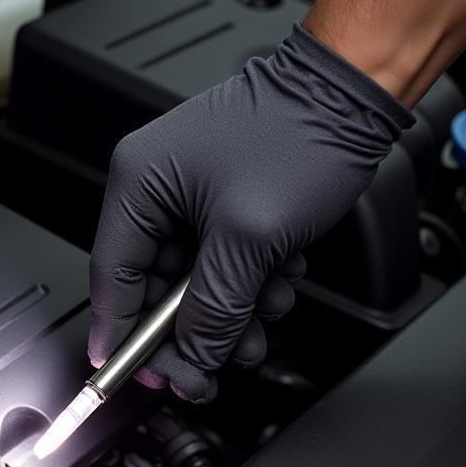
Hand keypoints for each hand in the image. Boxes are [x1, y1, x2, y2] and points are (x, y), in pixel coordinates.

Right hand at [88, 24, 413, 401]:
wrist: (354, 92)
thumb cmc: (300, 133)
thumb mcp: (248, 237)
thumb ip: (214, 308)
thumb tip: (194, 355)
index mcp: (137, 184)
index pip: (112, 277)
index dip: (120, 334)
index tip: (128, 374)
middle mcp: (155, 188)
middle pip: (153, 288)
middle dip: (190, 329)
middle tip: (208, 370)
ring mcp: (189, 196)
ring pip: (192, 283)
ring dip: (228, 310)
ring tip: (262, 319)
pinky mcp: (222, 201)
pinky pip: (221, 264)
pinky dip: (248, 284)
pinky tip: (276, 280)